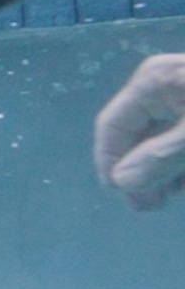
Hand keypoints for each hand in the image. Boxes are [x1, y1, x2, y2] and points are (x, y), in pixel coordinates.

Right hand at [94, 53, 184, 209]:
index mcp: (152, 82)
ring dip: (162, 168)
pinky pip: (178, 134)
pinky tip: (184, 177)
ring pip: (159, 137)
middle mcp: (162, 84)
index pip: (111, 126)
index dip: (111, 164)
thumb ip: (161, 157)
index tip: (129, 199)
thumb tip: (121, 183)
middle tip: (152, 205)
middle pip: (135, 133)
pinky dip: (178, 158)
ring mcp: (183, 92)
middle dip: (140, 170)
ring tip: (173, 193)